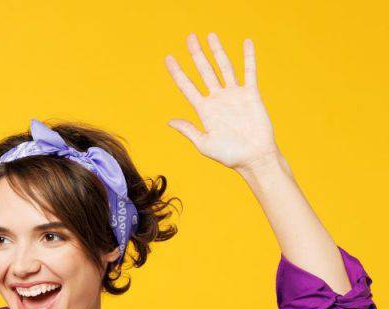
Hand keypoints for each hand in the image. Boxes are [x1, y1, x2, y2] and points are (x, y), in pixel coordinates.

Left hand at [164, 32, 280, 171]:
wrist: (254, 157)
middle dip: (196, 53)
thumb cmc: (229, 155)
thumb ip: (188, 130)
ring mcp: (234, 94)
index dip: (177, 72)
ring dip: (217, 51)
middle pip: (204, 71)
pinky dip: (248, 57)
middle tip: (190, 37)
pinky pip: (249, 71)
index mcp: (203, 110)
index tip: (169, 58)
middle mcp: (217, 99)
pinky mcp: (251, 94)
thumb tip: (170, 121)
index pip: (186, 86)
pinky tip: (246, 43)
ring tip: (210, 35)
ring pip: (224, 67)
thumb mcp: (204, 144)